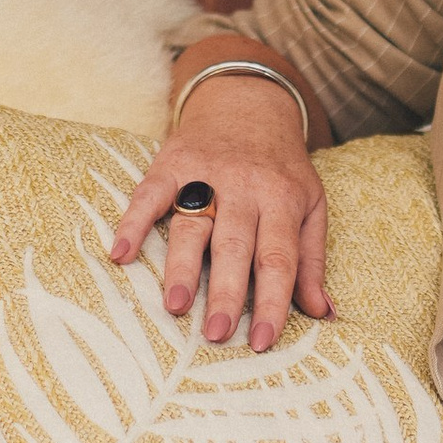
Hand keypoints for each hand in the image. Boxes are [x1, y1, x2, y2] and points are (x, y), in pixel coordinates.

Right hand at [109, 78, 327, 352]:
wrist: (248, 100)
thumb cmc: (281, 168)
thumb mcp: (311, 205)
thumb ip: (312, 260)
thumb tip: (324, 313)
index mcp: (283, 199)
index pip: (279, 258)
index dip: (272, 302)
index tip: (262, 342)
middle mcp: (244, 186)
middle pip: (235, 246)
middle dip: (227, 293)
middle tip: (216, 335)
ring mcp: (205, 173)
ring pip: (192, 224)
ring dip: (183, 267)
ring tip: (176, 308)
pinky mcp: (170, 162)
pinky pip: (149, 194)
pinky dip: (132, 222)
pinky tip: (119, 254)